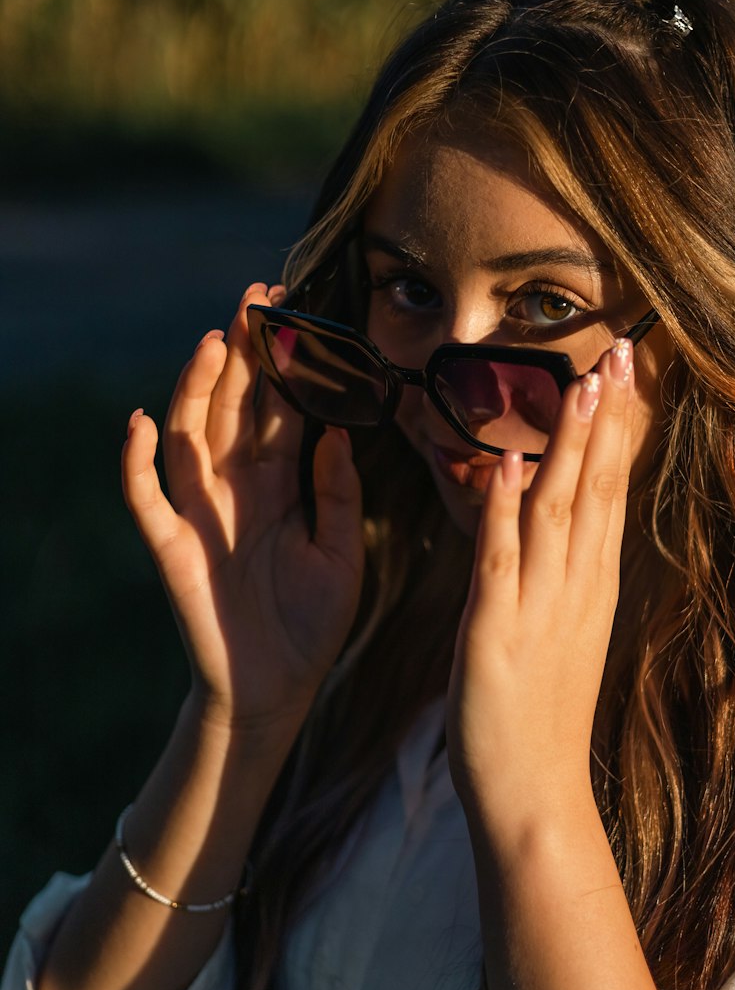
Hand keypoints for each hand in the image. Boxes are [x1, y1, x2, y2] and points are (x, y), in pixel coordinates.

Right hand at [122, 283, 364, 738]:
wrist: (277, 691)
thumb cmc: (312, 625)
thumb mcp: (342, 554)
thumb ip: (337, 493)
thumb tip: (339, 429)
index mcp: (280, 486)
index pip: (280, 410)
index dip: (287, 364)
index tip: (297, 312)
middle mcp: (237, 489)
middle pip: (233, 406)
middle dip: (244, 352)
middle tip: (256, 298)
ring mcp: (200, 514)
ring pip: (191, 436)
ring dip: (197, 387)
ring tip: (214, 340)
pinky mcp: (172, 548)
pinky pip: (146, 498)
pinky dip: (136, 461)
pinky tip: (141, 421)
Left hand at [447, 338, 634, 823]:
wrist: (534, 795)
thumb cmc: (542, 716)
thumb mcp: (563, 631)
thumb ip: (562, 572)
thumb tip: (551, 518)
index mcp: (592, 583)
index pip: (611, 489)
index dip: (620, 428)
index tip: (630, 372)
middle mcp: (577, 586)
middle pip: (597, 486)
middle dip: (608, 417)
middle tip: (624, 351)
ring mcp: (540, 606)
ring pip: (559, 509)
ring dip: (569, 444)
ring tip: (582, 384)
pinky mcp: (495, 630)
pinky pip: (500, 557)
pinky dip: (504, 507)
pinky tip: (509, 461)